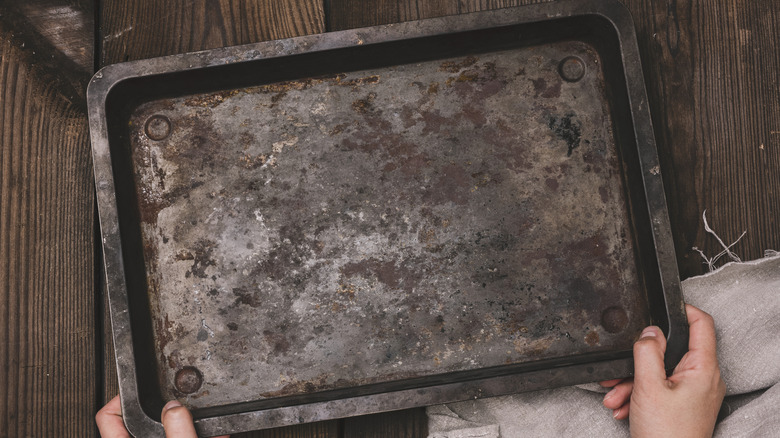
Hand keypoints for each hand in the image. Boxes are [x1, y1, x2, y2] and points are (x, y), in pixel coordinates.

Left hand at [96, 395, 229, 436]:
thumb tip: (174, 407)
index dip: (120, 397)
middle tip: (180, 399)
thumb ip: (178, 431)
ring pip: (172, 432)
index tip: (138, 387)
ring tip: (206, 419)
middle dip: (168, 409)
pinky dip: (204, 436)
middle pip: (143, 421)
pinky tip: (218, 434)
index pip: (108, 416)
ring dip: (191, 424)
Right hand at [600, 304, 724, 436]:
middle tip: (621, 368)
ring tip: (616, 396)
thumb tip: (649, 331)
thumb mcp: (648, 386)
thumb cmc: (666, 435)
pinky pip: (660, 390)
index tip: (662, 306)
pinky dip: (639, 395)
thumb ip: (647, 351)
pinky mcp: (684, 406)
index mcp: (702, 369)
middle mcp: (704, 379)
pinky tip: (624, 407)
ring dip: (633, 381)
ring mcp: (695, 393)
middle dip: (640, 359)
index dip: (682, 309)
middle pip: (671, 351)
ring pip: (661, 372)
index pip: (702, 324)